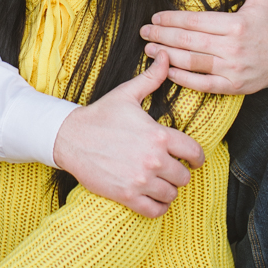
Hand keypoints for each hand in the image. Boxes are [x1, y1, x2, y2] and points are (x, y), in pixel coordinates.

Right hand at [51, 52, 203, 217]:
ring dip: (168, 189)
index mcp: (158, 135)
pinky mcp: (127, 196)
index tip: (192, 159)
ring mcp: (140, 180)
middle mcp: (153, 159)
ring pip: (171, 194)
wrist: (70, 137)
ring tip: (159, 182)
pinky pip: (155, 210)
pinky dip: (158, 206)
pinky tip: (152, 197)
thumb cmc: (101, 115)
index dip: (196, 157)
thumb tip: (166, 56)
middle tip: (169, 168)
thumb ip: (152, 78)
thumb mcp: (127, 94)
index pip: (194, 153)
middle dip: (179, 173)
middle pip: (183, 176)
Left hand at [140, 0, 267, 94]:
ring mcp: (232, 69)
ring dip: (166, 56)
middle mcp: (233, 47)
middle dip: (161, 36)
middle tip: (144, 32)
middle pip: (188, 41)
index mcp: (236, 24)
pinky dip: (182, 78)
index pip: (194, 21)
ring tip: (148, 49)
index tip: (155, 17)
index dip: (171, 19)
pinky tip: (167, 70)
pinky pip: (202, 84)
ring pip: (191, 62)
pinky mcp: (233, 86)